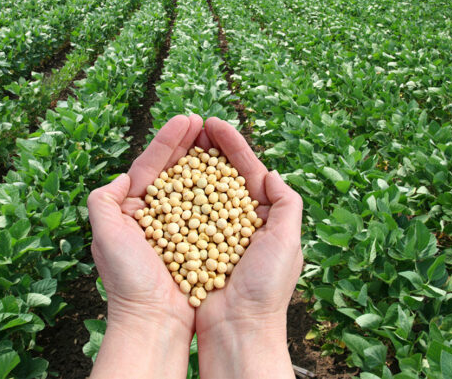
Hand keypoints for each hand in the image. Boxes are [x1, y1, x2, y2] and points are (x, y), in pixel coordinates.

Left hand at [87, 114, 202, 378]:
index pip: (150, 166)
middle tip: (204, 121)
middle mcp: (155, 216)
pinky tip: (228, 175)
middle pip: (173, 171)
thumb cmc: (127, 280)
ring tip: (217, 138)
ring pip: (192, 186)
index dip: (168, 141)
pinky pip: (208, 210)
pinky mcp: (197, 241)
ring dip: (204, 161)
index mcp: (131, 210)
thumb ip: (103, 200)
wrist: (153, 321)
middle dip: (187, 144)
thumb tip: (122, 177)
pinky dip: (217, 190)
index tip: (187, 119)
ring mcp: (178, 228)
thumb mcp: (105, 235)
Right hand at [195, 117, 303, 378]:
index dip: (232, 145)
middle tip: (192, 123)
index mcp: (263, 217)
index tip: (213, 123)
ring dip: (189, 164)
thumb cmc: (266, 288)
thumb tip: (270, 172)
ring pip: (199, 190)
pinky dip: (174, 194)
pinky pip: (181, 214)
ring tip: (177, 141)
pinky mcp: (190, 244)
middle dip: (208, 148)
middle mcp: (236, 221)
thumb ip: (286, 203)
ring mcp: (211, 232)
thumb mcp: (288, 241)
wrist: (237, 329)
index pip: (247, 170)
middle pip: (221, 174)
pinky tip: (164, 176)